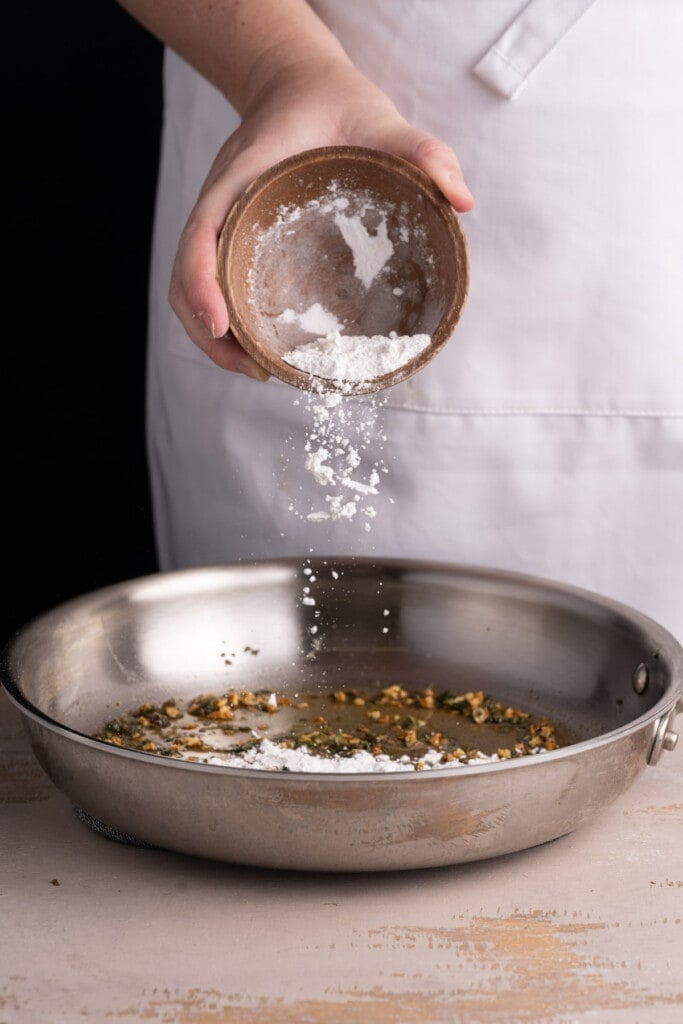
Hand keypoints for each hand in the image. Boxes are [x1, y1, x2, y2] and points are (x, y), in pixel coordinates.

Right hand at [169, 56, 473, 378]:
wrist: (297, 84)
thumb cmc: (333, 101)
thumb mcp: (379, 118)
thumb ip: (421, 151)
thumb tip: (462, 201)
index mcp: (240, 178)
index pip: (201, 235)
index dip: (200, 284)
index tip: (221, 325)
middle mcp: (221, 206)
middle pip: (186, 279)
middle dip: (210, 334)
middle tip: (258, 371)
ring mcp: (223, 224)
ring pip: (192, 288)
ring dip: (214, 337)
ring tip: (259, 370)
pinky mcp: (234, 237)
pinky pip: (215, 283)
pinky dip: (228, 321)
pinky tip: (261, 344)